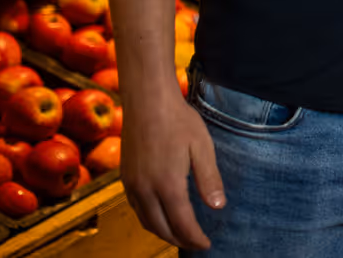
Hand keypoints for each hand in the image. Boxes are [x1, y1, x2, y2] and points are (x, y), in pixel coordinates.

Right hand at [121, 88, 224, 250]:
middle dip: (179, 240)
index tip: (206, 244)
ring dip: (163, 232)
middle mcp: (145, 189)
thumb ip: (209, 179)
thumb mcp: (202, 147)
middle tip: (196, 243)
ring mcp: (132, 184)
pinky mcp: (124, 177)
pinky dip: (150, 218)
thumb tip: (218, 207)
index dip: (195, 238)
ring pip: (146, 220)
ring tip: (180, 233)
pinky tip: (160, 213)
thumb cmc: (178, 120)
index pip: (182, 224)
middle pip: (161, 228)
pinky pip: (136, 208)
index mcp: (167, 184)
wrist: (146, 100)